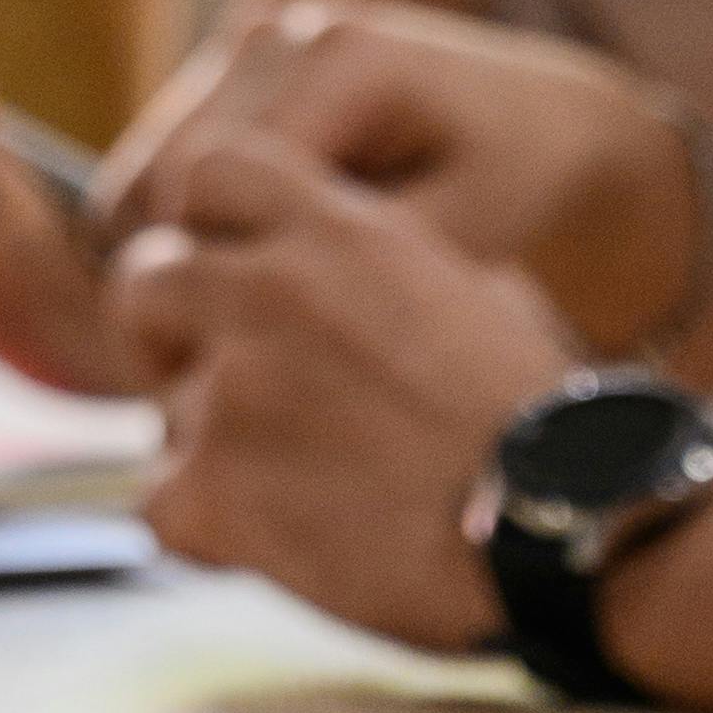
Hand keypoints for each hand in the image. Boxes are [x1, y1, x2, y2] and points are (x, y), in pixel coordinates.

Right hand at [101, 0, 695, 353]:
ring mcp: (252, 41)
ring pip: (145, 168)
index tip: (219, 365)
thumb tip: (251, 322)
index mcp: (341, 60)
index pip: (205, 177)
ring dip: (168, 253)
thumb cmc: (515, 184)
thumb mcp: (460, 238)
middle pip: (158, 170)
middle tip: (200, 370)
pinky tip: (232, 286)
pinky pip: (168, 162)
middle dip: (171, 273)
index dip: (201, 280)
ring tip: (216, 335)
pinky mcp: (238, 67)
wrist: (543, 121)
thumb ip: (356, 269)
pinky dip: (183, 228)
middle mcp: (281, 32)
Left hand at [111, 133, 577, 651]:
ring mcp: (235, 390)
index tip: (228, 274)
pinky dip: (205, 532)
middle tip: (213, 384)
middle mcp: (272, 292)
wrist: (570, 520)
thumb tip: (342, 273)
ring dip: (205, 446)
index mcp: (341, 231)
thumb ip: (379, 265)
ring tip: (293, 484)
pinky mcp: (219, 489)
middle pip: (143, 280)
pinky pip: (158, 504)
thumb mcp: (471, 289)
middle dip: (165, 334)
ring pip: (156, 407)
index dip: (205, 225)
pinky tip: (276, 544)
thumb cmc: (542, 420)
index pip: (210, 169)